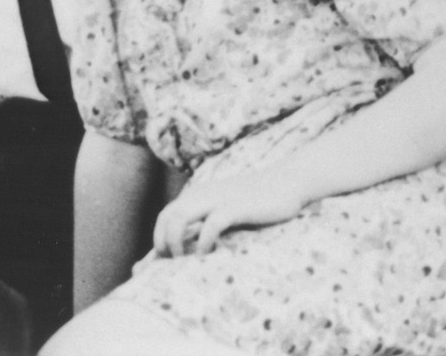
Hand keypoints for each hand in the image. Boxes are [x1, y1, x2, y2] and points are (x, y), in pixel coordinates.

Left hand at [152, 168, 310, 256]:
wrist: (286, 182)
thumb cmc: (257, 200)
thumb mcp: (228, 206)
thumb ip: (211, 218)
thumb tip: (196, 244)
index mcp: (199, 195)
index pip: (166, 214)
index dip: (159, 236)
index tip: (165, 259)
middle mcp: (203, 195)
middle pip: (168, 216)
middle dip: (163, 241)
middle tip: (171, 263)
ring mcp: (218, 200)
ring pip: (180, 217)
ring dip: (176, 241)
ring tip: (183, 261)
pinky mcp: (236, 207)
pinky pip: (211, 223)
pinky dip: (204, 241)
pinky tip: (206, 255)